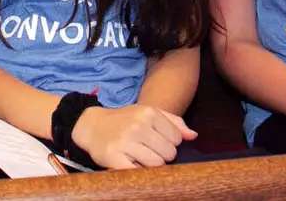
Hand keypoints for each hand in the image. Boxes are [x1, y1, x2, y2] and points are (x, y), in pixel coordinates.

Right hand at [70, 104, 195, 168]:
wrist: (92, 126)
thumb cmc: (125, 121)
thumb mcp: (148, 114)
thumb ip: (174, 123)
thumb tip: (193, 136)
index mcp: (149, 113)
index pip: (176, 139)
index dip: (168, 143)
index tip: (155, 141)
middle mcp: (138, 126)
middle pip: (168, 153)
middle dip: (161, 155)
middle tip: (146, 149)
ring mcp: (126, 142)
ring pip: (156, 165)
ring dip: (150, 165)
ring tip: (138, 156)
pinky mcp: (114, 158)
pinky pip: (138, 172)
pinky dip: (138, 171)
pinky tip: (131, 163)